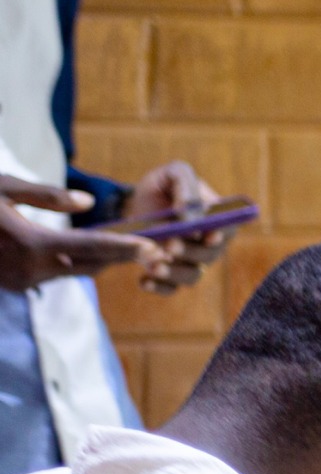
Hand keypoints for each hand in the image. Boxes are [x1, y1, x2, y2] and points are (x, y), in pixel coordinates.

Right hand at [0, 175, 159, 291]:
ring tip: (131, 250)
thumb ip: (48, 196)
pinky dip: (73, 264)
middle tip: (154, 249)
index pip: (89, 246)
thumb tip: (88, 202)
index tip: (152, 246)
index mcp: (30, 243)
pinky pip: (55, 275)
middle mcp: (30, 269)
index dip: (124, 246)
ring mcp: (22, 281)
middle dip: (120, 256)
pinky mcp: (16, 285)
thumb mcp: (5, 188)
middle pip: (89, 264)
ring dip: (98, 261)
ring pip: (73, 272)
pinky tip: (91, 253)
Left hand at [127, 161, 230, 295]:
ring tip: (154, 265)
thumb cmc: (162, 186)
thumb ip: (186, 186)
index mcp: (217, 218)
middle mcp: (208, 244)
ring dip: (175, 274)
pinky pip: (170, 288)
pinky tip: (143, 280)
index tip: (208, 235)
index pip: (229, 229)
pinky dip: (158, 287)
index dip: (222, 234)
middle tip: (169, 244)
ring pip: (192, 276)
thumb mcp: (173, 173)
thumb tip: (190, 213)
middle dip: (191, 253)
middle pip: (210, 256)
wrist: (134, 204)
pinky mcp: (171, 274)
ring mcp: (190, 262)